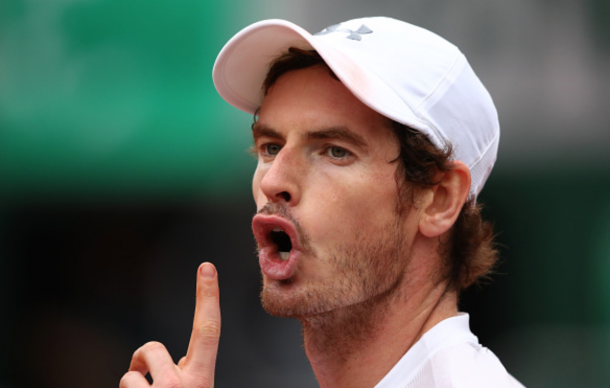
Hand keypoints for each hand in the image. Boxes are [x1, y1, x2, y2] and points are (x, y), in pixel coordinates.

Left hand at [120, 262, 220, 387]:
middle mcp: (183, 386)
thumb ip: (193, 378)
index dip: (208, 297)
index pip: (208, 331)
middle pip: (154, 348)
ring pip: (132, 373)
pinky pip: (125, 384)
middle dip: (142, 355)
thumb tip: (178, 362)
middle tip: (142, 374)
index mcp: (202, 383)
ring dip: (135, 387)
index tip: (207, 270)